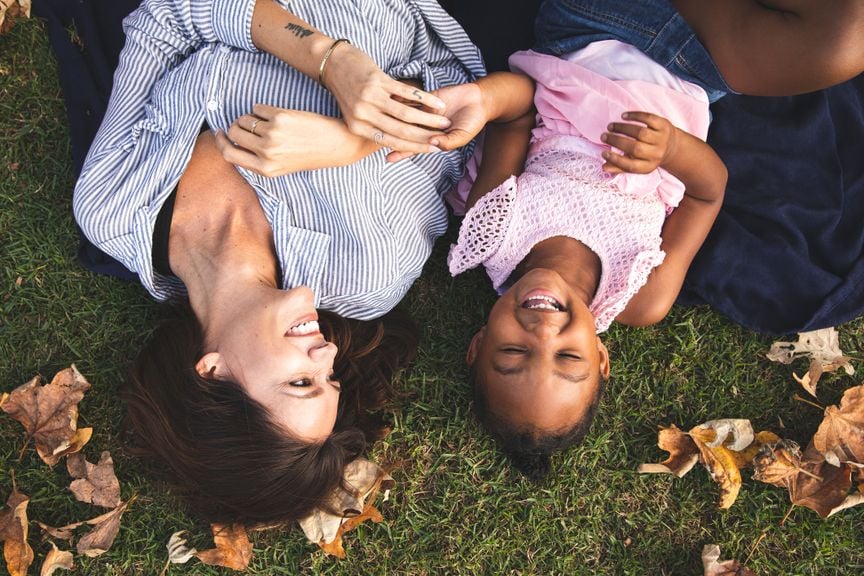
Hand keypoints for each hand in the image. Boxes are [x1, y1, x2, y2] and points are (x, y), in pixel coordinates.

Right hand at [215, 104, 360, 176]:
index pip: (229, 155)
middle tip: (245, 124)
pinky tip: (276, 115)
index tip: (220, 133)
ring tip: (264, 121)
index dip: (220, 142)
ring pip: (244, 119)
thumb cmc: (308, 154)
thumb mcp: (281, 167)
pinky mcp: (280, 117)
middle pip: (233, 134)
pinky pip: (258, 108)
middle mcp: (266, 153)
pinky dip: (261, 109)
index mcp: (265, 169)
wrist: (335, 144)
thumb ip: (257, 159)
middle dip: (235, 126)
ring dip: (249, 117)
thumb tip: (232, 141)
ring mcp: (272, 135)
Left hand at [322, 42, 452, 153]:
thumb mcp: (355, 115)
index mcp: (357, 128)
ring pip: (406, 114)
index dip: (415, 147)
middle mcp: (362, 115)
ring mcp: (370, 97)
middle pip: (401, 131)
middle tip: (445, 138)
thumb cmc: (348, 91)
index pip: (392, 142)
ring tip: (445, 122)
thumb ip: (374, 128)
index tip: (434, 150)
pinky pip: (406, 93)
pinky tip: (438, 103)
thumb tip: (395, 144)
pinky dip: (424, 98)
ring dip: (429, 120)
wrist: (334, 63)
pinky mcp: (377, 80)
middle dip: (426, 136)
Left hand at [385, 82, 485, 162]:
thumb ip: (449, 142)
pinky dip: (401, 99)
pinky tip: (389, 99)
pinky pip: (410, 99)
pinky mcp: (424, 98)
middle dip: (391, 136)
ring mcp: (423, 113)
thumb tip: (433, 144)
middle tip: (375, 138)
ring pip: (404, 117)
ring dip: (392, 118)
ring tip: (376, 118)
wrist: (478, 100)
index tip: (388, 158)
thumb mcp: (463, 135)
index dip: (401, 153)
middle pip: (404, 133)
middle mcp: (424, 127)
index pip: (413, 147)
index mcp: (432, 139)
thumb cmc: (473, 121)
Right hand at [600, 111, 678, 173]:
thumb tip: (604, 167)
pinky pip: (649, 119)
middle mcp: (656, 154)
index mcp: (648, 166)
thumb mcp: (637, 164)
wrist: (673, 147)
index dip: (615, 160)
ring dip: (623, 128)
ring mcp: (661, 139)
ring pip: (640, 133)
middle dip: (616, 141)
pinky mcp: (664, 126)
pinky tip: (624, 116)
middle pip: (635, 148)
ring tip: (611, 126)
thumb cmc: (648, 155)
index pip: (631, 166)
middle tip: (604, 136)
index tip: (603, 153)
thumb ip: (620, 166)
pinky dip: (635, 116)